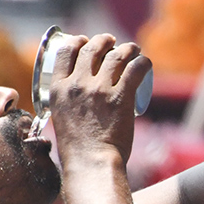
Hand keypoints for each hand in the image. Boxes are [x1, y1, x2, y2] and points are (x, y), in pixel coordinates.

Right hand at [48, 33, 151, 168]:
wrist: (92, 163)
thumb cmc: (77, 151)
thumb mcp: (61, 120)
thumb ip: (65, 108)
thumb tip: (74, 106)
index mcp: (58, 89)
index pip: (65, 52)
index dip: (77, 41)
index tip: (85, 41)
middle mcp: (77, 84)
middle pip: (91, 49)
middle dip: (103, 40)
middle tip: (111, 42)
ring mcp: (99, 89)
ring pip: (115, 56)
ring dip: (126, 48)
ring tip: (132, 49)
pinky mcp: (121, 97)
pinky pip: (135, 70)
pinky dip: (142, 62)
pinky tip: (145, 62)